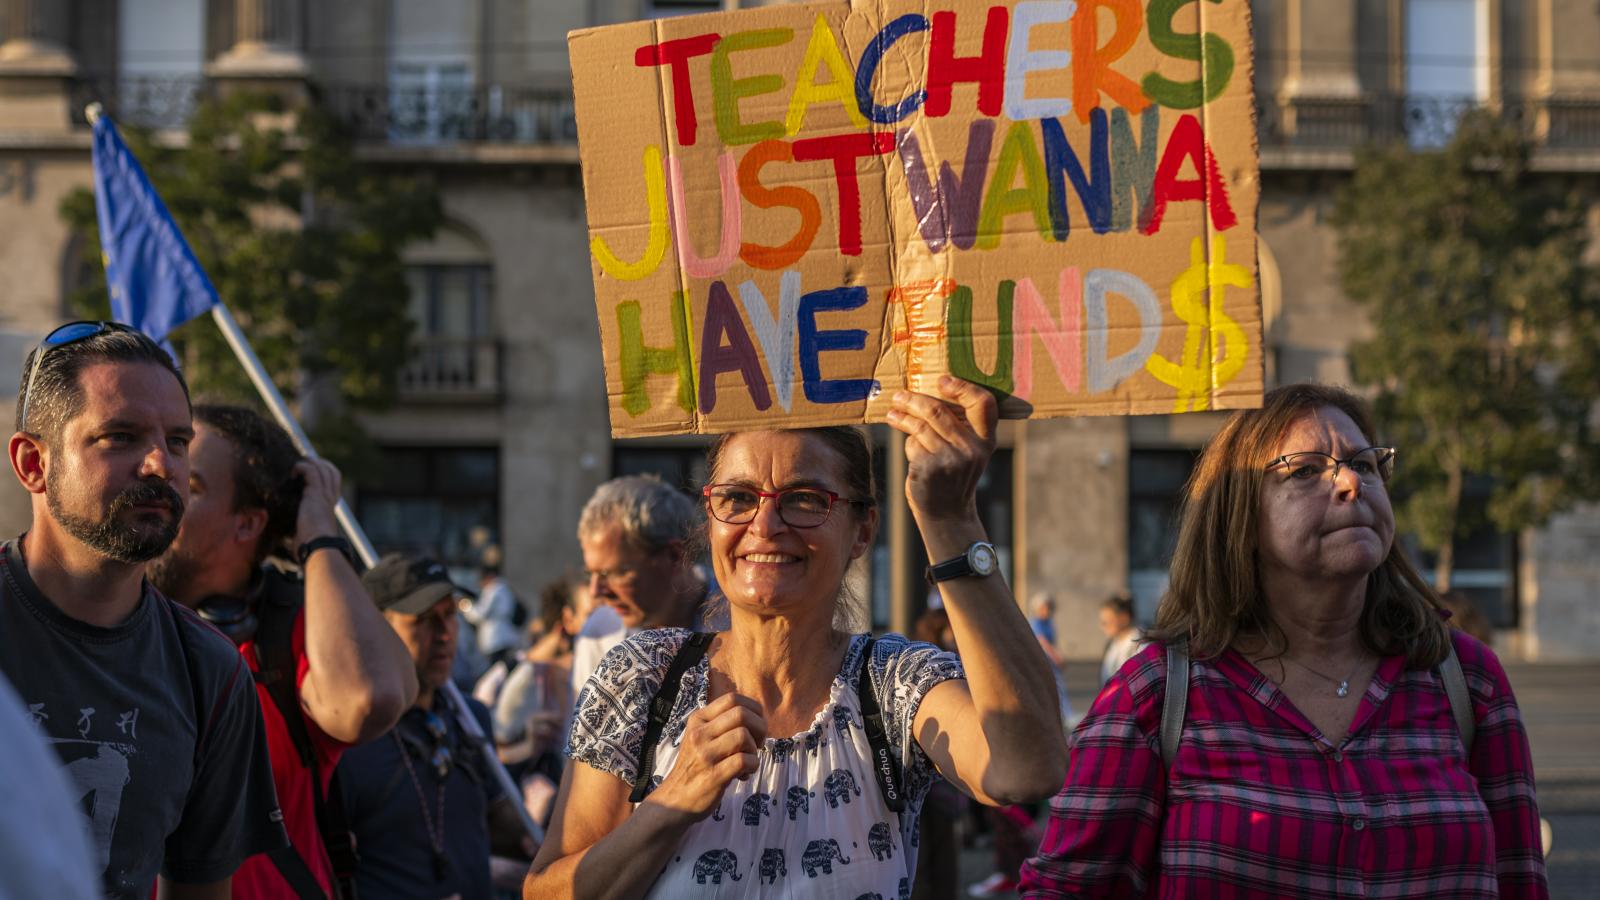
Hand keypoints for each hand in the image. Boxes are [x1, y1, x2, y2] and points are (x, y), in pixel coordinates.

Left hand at [293, 458, 342, 546]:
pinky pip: (311, 470)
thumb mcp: (310, 532)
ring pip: (322, 467)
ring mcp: (325, 493)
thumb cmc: (313, 544)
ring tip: (296, 467)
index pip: (333, 480)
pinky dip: (301, 467)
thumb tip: (295, 541)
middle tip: (304, 462)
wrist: (318, 544)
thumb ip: (305, 528)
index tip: (310, 471)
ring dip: (309, 463)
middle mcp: (331, 496)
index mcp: (331, 504)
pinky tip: (293, 473)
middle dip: (318, 462)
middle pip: (331, 470)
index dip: (324, 472)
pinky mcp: (316, 492)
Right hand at [648, 692, 765, 821]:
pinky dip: (752, 766)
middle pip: (741, 714)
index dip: (753, 709)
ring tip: (748, 761)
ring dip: (754, 750)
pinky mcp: (713, 775)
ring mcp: (704, 754)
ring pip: (743, 736)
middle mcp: (699, 733)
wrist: (675, 799)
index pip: (732, 698)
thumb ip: (722, 724)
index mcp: (698, 720)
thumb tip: (756, 715)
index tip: (755, 726)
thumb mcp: (701, 737)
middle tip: (757, 744)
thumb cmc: (695, 766)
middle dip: (759, 728)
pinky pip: (744, 761)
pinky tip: (743, 775)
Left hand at [885, 375, 997, 521]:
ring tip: (892, 413)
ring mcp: (951, 459)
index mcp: (986, 440)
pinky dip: (908, 444)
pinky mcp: (930, 468)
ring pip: (920, 425)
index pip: (983, 403)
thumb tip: (927, 396)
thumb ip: (958, 428)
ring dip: (902, 416)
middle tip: (899, 396)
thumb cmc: (953, 477)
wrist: (947, 514)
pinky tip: (909, 447)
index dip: (963, 387)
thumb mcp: (967, 453)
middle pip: (938, 411)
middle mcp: (972, 448)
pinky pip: (913, 444)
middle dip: (914, 400)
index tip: (942, 380)